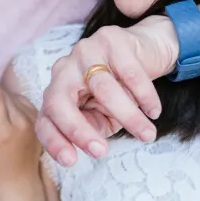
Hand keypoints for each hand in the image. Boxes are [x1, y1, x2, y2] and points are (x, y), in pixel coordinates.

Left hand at [36, 15, 178, 166]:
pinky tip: (154, 111)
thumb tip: (91, 144)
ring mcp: (84, 51)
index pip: (45, 119)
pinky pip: (129, 73)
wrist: (143, 51)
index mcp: (57, 92)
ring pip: (102, 88)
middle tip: (101, 151)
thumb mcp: (102, 116)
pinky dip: (144, 96)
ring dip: (128, 116)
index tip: (72, 161)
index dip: (54, 141)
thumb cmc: (118, 89)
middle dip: (77, 130)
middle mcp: (64, 70)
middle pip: (59, 101)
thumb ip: (91, 127)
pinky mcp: (109, 38)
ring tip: (147, 135)